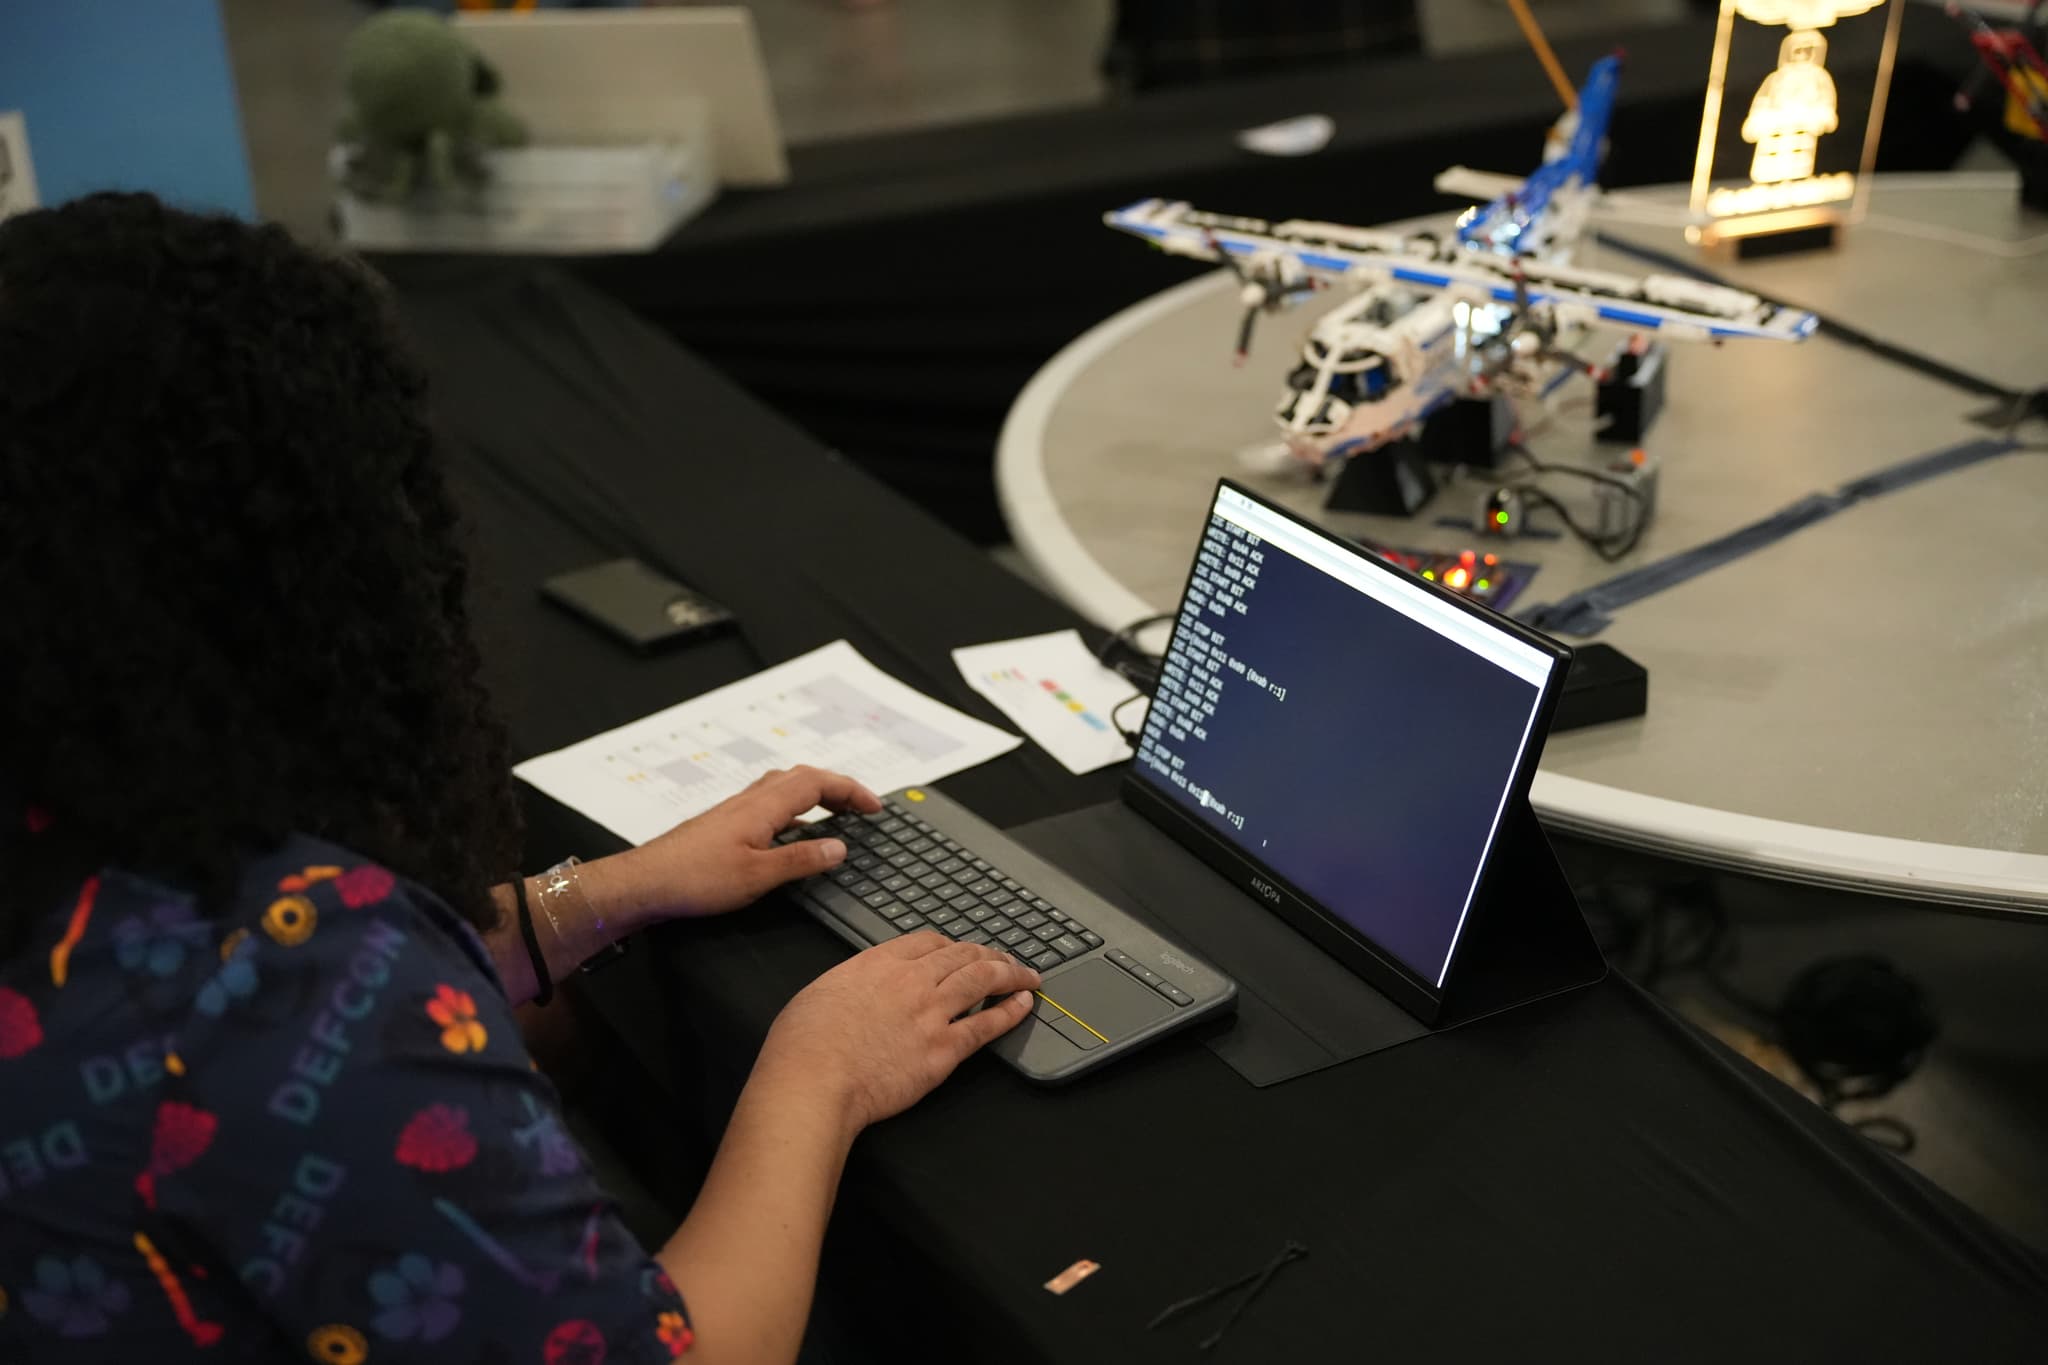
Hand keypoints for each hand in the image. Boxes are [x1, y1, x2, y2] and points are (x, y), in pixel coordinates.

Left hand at [590, 766, 881, 923]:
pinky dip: (795, 806)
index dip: (851, 790)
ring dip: (816, 792)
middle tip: (862, 806)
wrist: (646, 882)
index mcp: (764, 807)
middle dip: (838, 786)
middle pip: (803, 777)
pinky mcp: (725, 822)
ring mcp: (736, 808)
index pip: (818, 783)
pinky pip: (770, 801)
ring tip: (836, 811)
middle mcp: (751, 800)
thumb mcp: (758, 877)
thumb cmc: (696, 880)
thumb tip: (840, 848)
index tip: (875, 806)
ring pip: (785, 786)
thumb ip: (801, 860)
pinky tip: (795, 830)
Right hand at [755, 934, 1040, 1135]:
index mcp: (878, 963)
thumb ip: (850, 984)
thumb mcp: (820, 992)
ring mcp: (931, 1013)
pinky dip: (1011, 1011)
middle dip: (989, 955)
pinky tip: (1024, 1005)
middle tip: (1005, 958)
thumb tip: (858, 990)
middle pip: (962, 955)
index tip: (959, 950)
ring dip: (1011, 974)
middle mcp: (911, 980)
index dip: (950, 944)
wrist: (812, 1080)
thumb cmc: (803, 1046)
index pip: (927, 941)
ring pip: (983, 980)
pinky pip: (987, 1024)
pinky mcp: (943, 1050)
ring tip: (1027, 975)